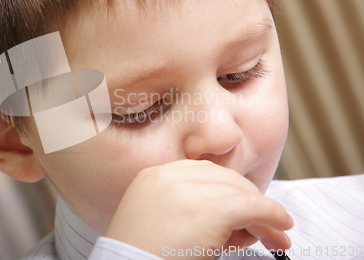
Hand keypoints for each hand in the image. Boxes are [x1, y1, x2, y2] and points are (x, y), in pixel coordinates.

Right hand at [105, 160, 292, 259]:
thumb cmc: (143, 254)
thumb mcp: (165, 226)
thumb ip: (197, 214)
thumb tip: (243, 222)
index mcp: (155, 177)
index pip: (203, 174)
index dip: (228, 191)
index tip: (242, 209)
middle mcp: (171, 176)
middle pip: (224, 179)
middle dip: (249, 201)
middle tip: (266, 227)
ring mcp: (190, 190)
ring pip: (240, 191)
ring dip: (262, 212)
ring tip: (275, 234)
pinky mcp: (210, 209)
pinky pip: (252, 206)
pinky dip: (272, 214)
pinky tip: (282, 225)